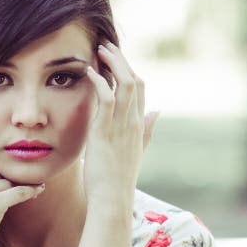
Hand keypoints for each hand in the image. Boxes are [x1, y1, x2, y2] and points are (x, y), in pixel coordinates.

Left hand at [84, 41, 158, 202]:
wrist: (112, 200)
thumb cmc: (117, 181)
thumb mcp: (135, 152)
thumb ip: (146, 131)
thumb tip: (157, 112)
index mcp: (138, 126)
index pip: (141, 89)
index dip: (130, 70)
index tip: (116, 59)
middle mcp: (133, 122)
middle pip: (136, 79)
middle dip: (122, 59)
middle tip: (107, 46)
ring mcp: (121, 126)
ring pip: (125, 83)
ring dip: (113, 62)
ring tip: (99, 49)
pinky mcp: (105, 131)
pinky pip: (107, 97)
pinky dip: (99, 80)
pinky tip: (89, 71)